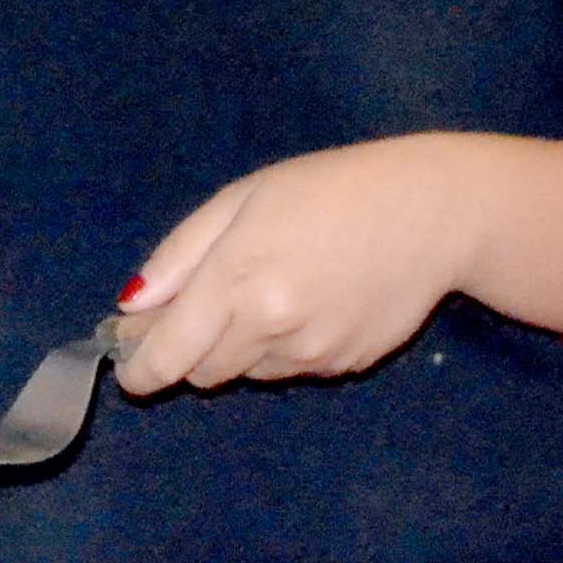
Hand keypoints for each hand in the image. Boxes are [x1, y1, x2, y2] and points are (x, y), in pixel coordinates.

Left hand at [113, 135, 485, 395]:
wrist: (433, 213)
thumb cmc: (331, 188)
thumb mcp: (244, 197)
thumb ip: (181, 254)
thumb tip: (130, 306)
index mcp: (239, 277)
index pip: (168, 355)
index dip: (139, 369)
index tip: (129, 366)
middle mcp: (271, 327)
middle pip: (201, 372)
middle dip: (190, 349)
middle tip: (205, 304)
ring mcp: (311, 355)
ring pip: (245, 374)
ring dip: (239, 347)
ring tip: (273, 287)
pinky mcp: (343, 369)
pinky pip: (290, 370)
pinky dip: (283, 348)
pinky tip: (313, 300)